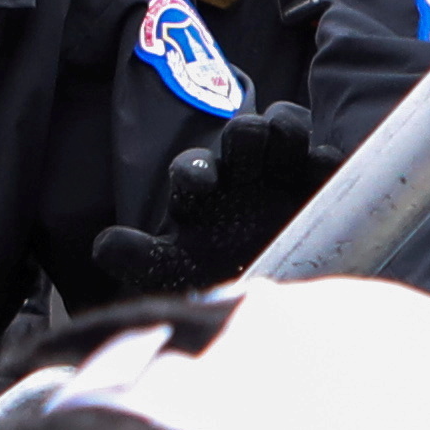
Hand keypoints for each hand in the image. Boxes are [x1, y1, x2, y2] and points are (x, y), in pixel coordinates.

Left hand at [83, 102, 326, 296]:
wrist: (267, 303)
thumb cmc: (211, 277)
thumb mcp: (173, 273)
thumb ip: (139, 257)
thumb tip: (104, 244)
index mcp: (201, 191)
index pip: (193, 168)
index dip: (195, 171)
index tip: (201, 185)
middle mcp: (240, 173)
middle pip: (242, 132)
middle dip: (244, 135)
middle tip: (251, 150)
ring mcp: (283, 171)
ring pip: (283, 126)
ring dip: (284, 129)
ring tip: (289, 147)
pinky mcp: (321, 181)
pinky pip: (325, 156)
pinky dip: (324, 159)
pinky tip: (324, 175)